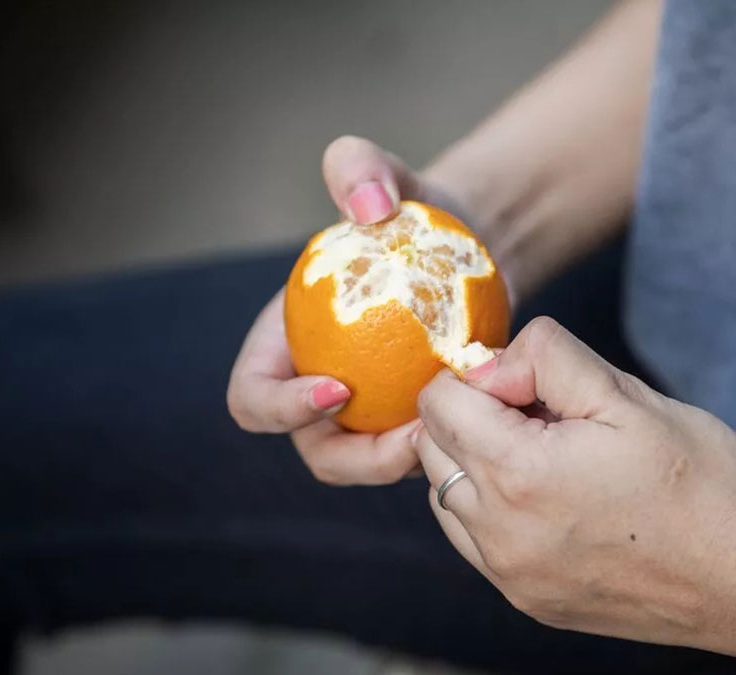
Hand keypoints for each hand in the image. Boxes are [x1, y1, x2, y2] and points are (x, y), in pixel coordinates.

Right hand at [226, 136, 470, 484]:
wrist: (471, 242)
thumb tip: (367, 205)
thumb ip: (358, 166)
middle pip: (316, 451)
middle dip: (357, 459)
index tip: (338, 387)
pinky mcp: (417, 422)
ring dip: (406, 463)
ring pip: (371, 465)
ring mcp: (370, 414)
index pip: (252, 398)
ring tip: (452, 430)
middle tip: (413, 434)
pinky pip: (423, 453)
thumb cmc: (414, 210)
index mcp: (283, 346)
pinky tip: (483, 420)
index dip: (279, 408)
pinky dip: (447, 448)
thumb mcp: (384, 174)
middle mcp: (318, 389)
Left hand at [412, 317, 735, 654]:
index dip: (483, 376)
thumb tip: (494, 360)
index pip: (438, 402)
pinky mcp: (529, 600)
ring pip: (448, 496)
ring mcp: (511, 574)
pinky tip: (553, 500)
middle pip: (435, 448)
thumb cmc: (705, 484)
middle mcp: (500, 533)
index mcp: (518, 473)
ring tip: (553, 459)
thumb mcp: (628, 395)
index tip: (535, 383)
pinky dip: (493, 510)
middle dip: (476, 417)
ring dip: (479, 464)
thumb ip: (547, 359)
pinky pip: (475, 541)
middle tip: (549, 416)